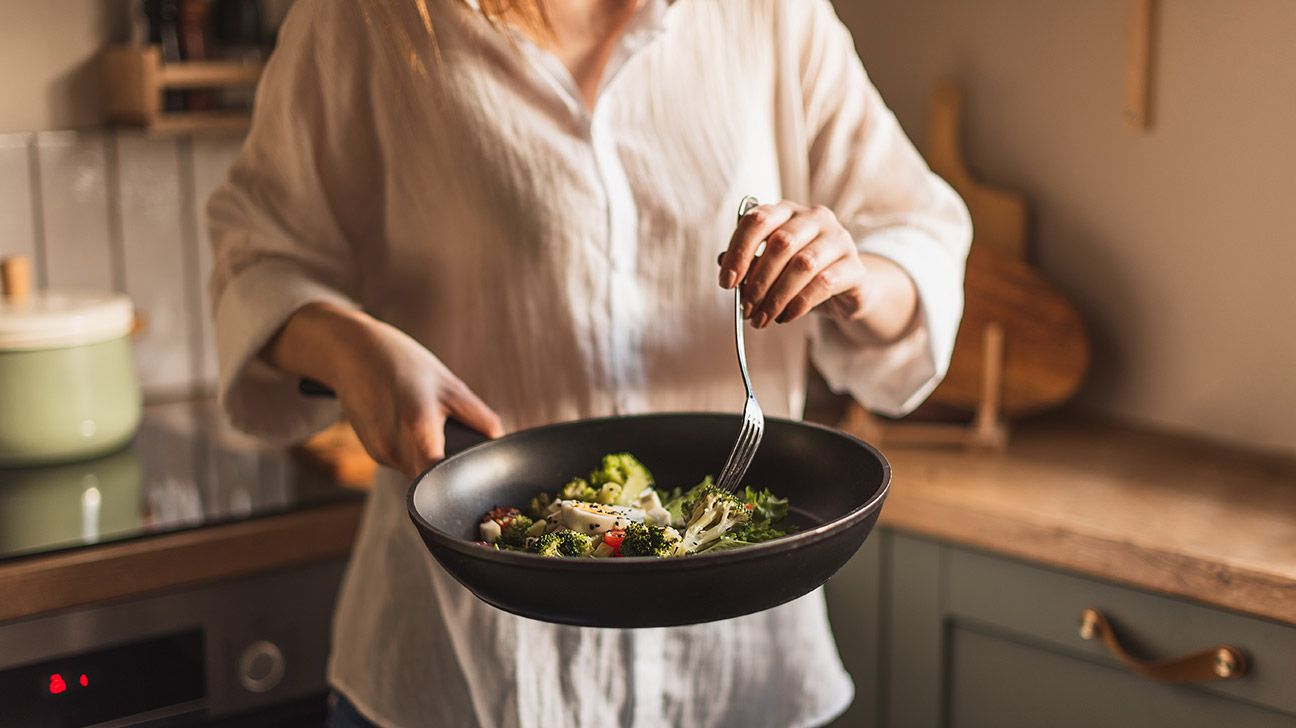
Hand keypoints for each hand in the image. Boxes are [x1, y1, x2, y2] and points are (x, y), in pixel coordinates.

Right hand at [267, 303, 503, 478]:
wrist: (349, 351)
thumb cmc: (400, 361)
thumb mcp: (449, 383)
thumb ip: (479, 416)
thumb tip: (499, 439)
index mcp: (419, 430)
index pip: (443, 478)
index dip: (460, 480)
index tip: (473, 472)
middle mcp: (396, 449)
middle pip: (432, 479)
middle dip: (448, 469)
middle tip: (458, 444)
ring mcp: (381, 453)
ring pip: (417, 472)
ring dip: (430, 458)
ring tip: (431, 424)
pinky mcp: (373, 452)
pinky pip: (402, 462)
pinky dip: (413, 450)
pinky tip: (410, 424)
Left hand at [717, 200, 917, 339]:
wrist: (846, 289)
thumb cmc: (802, 275)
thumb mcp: (772, 268)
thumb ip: (750, 263)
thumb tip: (724, 265)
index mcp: (788, 211)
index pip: (757, 219)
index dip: (739, 251)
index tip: (727, 282)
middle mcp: (815, 218)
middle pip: (780, 243)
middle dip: (758, 281)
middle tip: (746, 309)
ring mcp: (839, 239)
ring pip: (802, 264)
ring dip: (777, 297)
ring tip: (763, 318)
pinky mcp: (855, 267)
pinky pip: (824, 283)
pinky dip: (799, 303)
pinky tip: (786, 317)